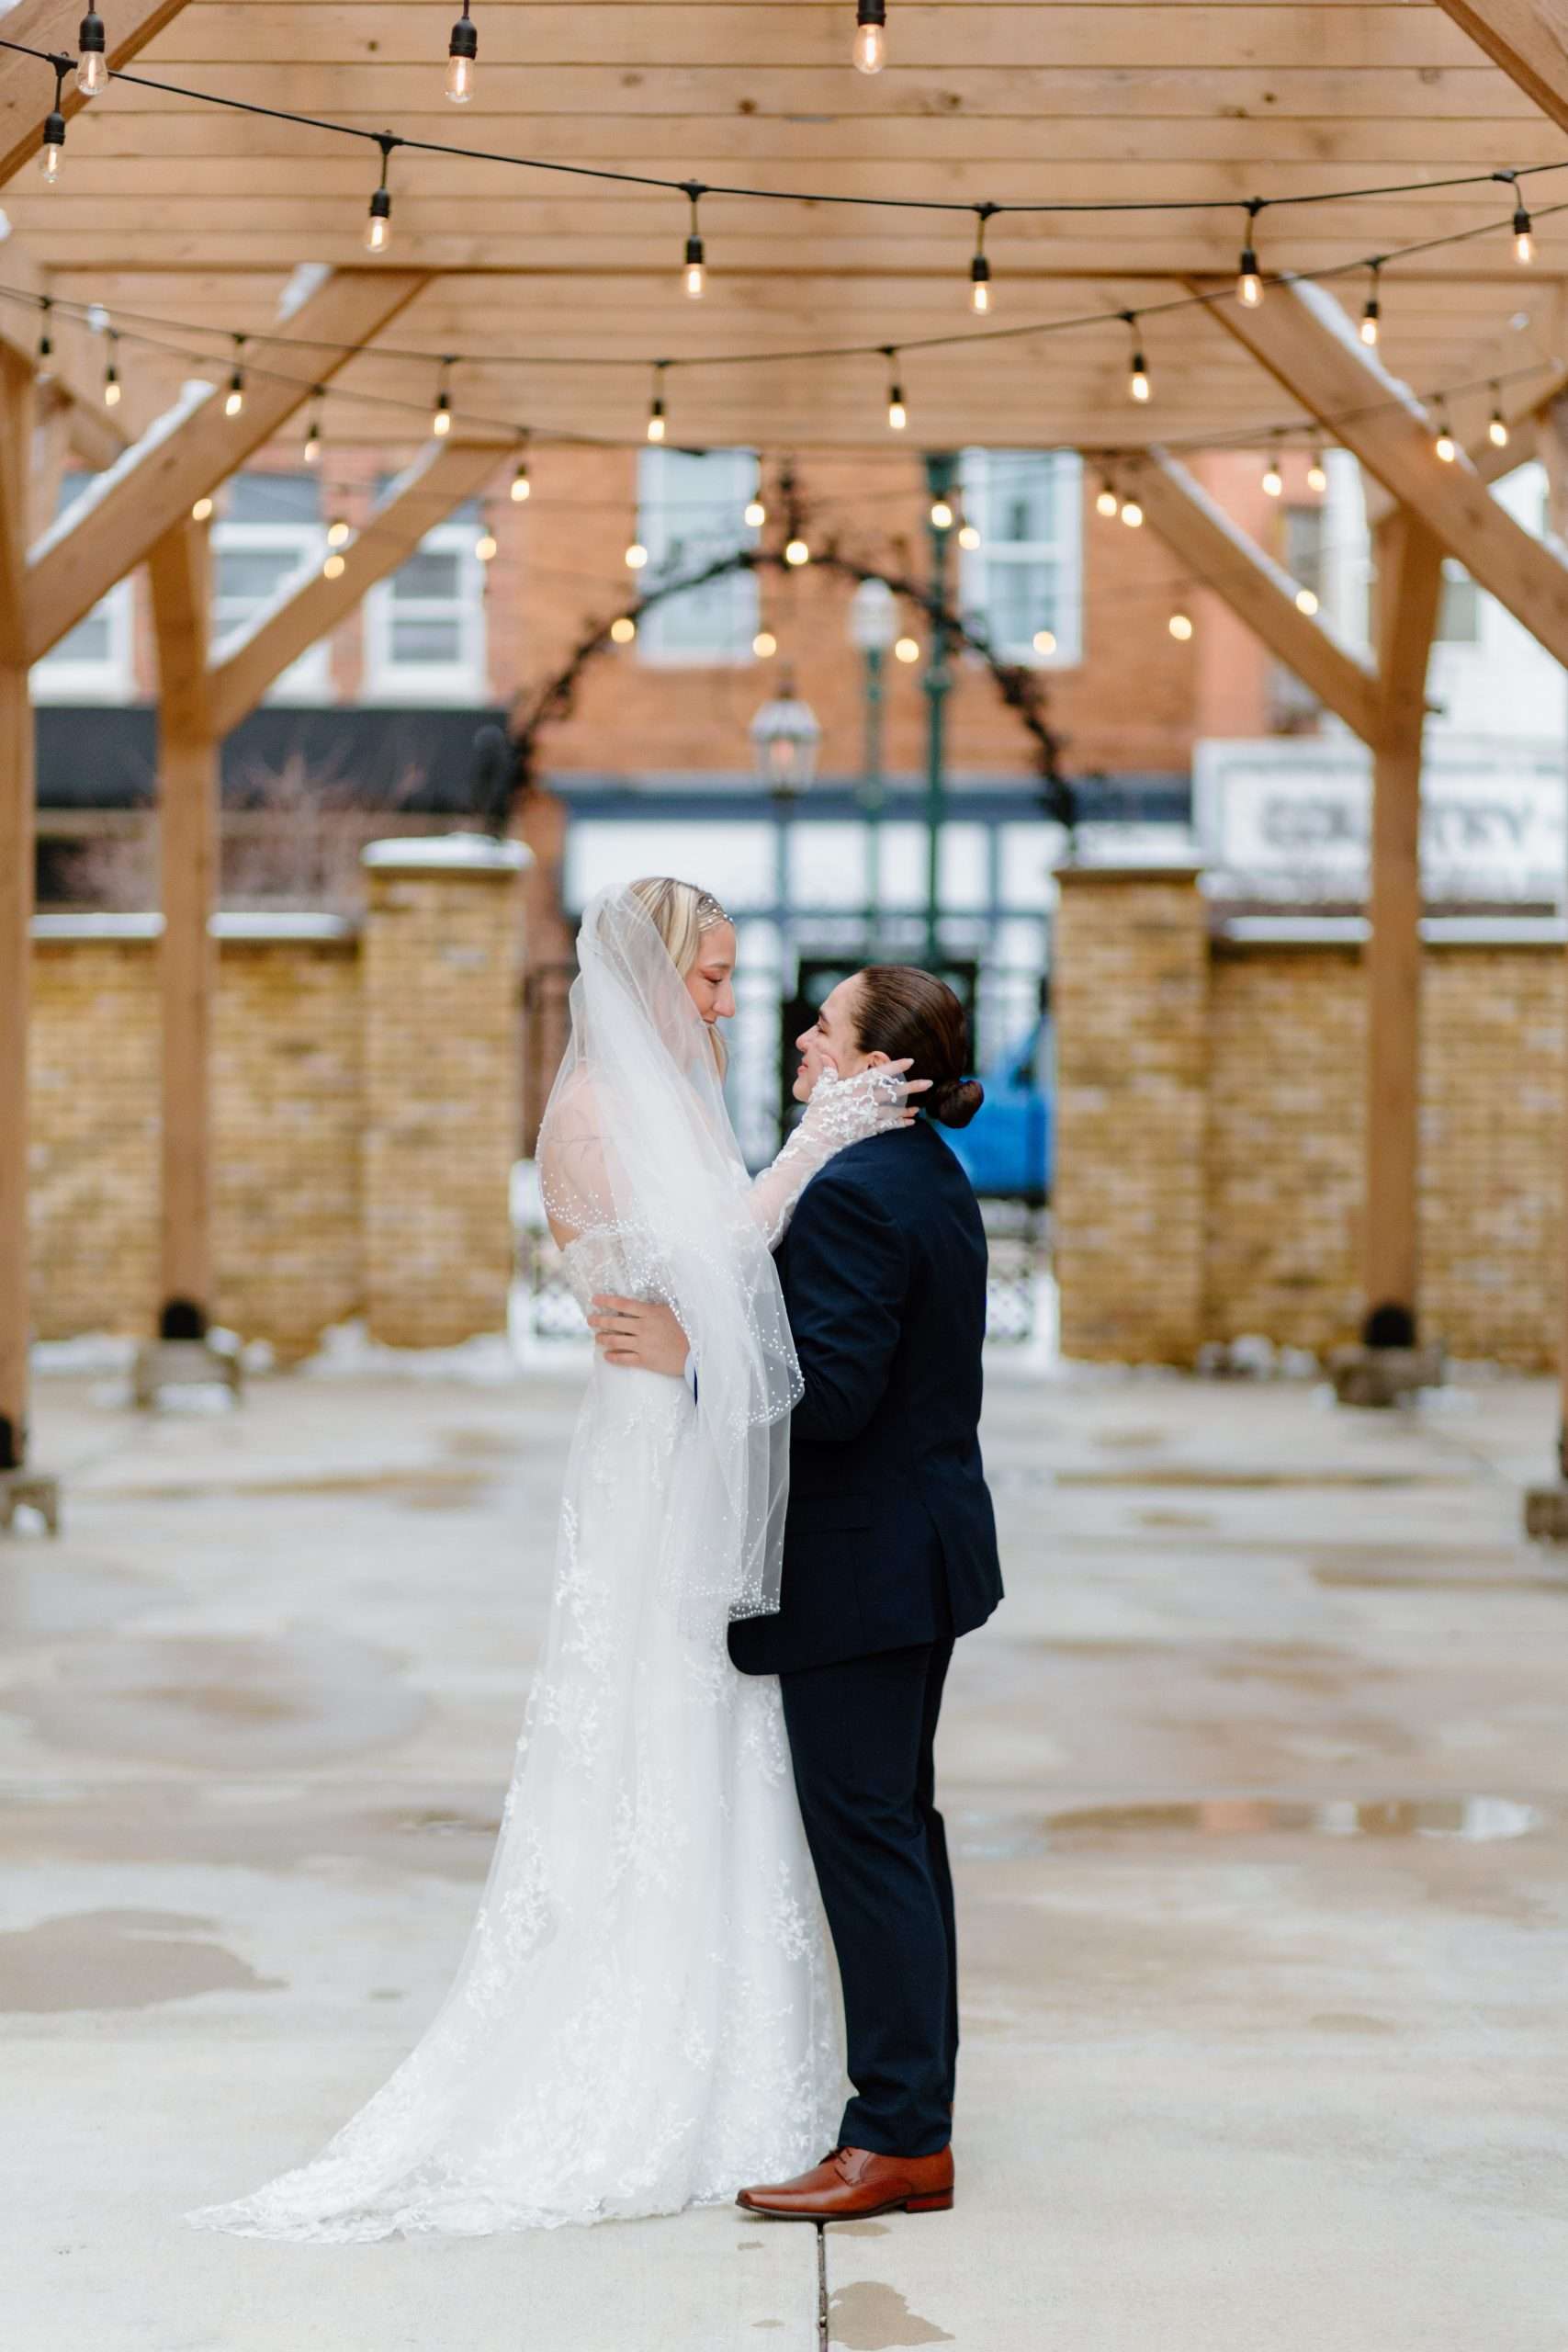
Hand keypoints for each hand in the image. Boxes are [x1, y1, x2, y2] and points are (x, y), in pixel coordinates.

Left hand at [587, 1294, 689, 1376]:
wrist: (696, 1353)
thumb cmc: (686, 1329)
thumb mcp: (671, 1312)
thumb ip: (653, 1308)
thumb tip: (639, 1305)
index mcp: (650, 1313)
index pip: (623, 1304)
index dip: (607, 1301)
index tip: (595, 1299)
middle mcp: (643, 1327)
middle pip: (614, 1323)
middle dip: (599, 1321)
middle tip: (590, 1320)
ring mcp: (643, 1345)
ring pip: (615, 1341)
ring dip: (603, 1339)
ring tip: (597, 1337)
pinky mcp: (645, 1360)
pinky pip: (623, 1359)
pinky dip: (612, 1357)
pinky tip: (606, 1355)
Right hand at [803, 1057, 931, 1141]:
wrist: (818, 1137)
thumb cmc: (819, 1110)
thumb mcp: (820, 1088)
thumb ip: (824, 1071)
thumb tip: (820, 1052)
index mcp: (856, 1086)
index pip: (880, 1074)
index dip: (896, 1066)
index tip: (910, 1061)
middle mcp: (867, 1100)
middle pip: (894, 1092)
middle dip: (912, 1087)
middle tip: (929, 1083)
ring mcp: (870, 1116)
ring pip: (894, 1110)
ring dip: (908, 1108)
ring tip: (919, 1108)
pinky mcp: (869, 1129)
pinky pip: (888, 1125)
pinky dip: (900, 1124)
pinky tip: (911, 1122)